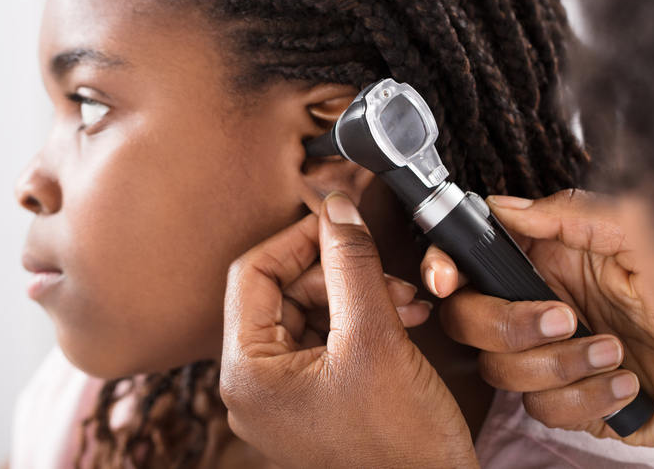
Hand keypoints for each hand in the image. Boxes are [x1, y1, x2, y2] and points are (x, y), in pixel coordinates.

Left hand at [221, 192, 478, 468]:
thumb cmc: (401, 448)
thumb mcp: (376, 338)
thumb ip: (352, 264)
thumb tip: (336, 208)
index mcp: (247, 374)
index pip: (253, 274)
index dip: (299, 239)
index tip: (341, 221)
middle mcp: (256, 387)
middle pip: (285, 292)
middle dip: (341, 273)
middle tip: (389, 275)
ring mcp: (285, 398)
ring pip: (312, 312)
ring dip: (359, 294)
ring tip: (406, 301)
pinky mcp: (315, 403)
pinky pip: (329, 341)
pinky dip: (365, 321)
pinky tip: (402, 318)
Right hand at [420, 189, 653, 453]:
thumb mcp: (638, 233)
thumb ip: (569, 215)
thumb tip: (505, 206)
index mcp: (546, 262)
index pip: (470, 261)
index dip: (444, 267)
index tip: (446, 278)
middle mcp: (539, 307)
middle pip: (468, 321)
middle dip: (508, 325)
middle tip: (566, 317)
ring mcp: (551, 358)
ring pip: (501, 371)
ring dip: (561, 365)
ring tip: (615, 350)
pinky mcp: (571, 402)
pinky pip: (544, 410)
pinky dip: (587, 397)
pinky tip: (626, 380)